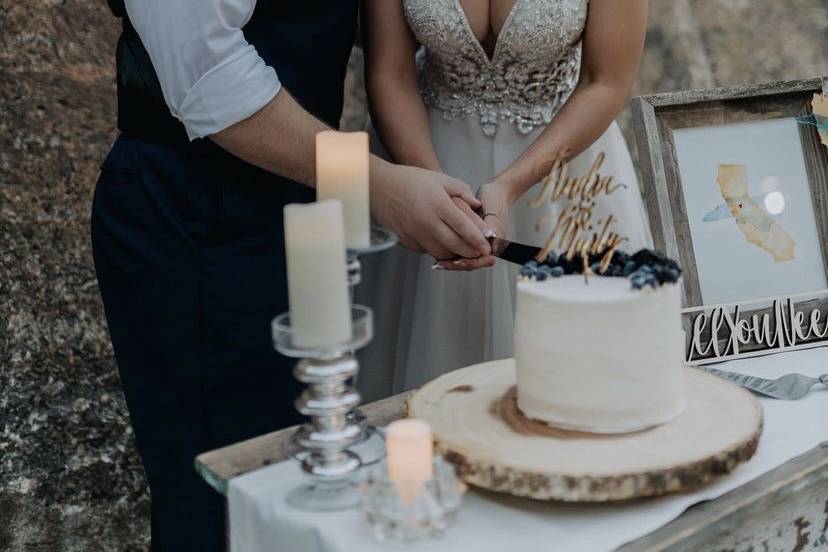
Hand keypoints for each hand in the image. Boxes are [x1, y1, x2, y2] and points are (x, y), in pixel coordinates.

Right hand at [371, 162, 492, 258]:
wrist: (378, 187)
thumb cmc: (408, 180)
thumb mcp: (439, 178)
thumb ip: (461, 191)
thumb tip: (477, 205)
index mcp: (438, 205)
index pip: (464, 227)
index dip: (478, 239)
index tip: (487, 245)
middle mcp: (427, 222)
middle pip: (455, 245)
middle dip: (471, 252)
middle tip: (481, 252)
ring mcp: (415, 234)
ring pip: (441, 253)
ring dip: (455, 254)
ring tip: (464, 249)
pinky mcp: (406, 241)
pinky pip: (426, 251)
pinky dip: (437, 251)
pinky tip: (443, 244)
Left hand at [433, 182, 510, 270]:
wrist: (494, 193)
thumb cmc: (495, 199)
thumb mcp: (494, 210)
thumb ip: (494, 226)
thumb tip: (491, 240)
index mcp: (495, 242)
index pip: (483, 260)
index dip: (470, 262)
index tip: (458, 261)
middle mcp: (486, 246)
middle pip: (472, 263)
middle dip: (457, 265)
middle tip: (441, 264)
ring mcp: (476, 244)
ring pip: (464, 260)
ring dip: (451, 262)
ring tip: (438, 263)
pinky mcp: (468, 241)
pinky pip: (459, 253)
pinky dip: (449, 255)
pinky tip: (439, 256)